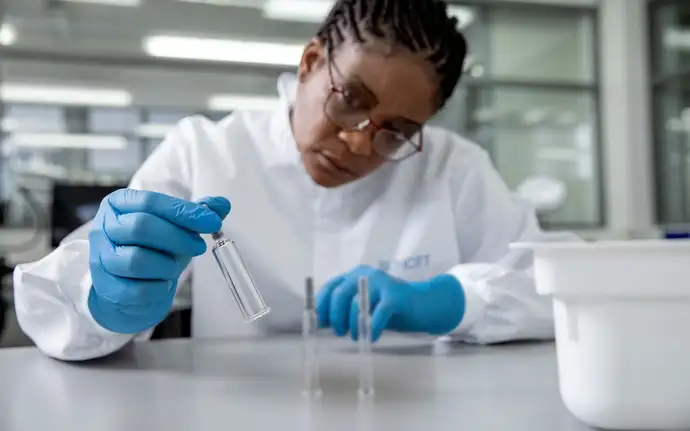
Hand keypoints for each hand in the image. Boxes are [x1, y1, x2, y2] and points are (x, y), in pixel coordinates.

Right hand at [87, 189, 230, 333]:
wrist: (128, 284)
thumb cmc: (152, 248)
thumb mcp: (175, 226)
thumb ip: (198, 213)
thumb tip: (222, 204)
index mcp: (119, 204)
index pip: (150, 202)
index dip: (184, 211)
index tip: (212, 221)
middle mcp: (103, 228)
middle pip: (141, 227)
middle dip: (177, 237)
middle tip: (199, 246)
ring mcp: (100, 259)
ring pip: (136, 260)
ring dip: (166, 265)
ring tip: (175, 267)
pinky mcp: (105, 288)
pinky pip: (135, 290)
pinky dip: (158, 288)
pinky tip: (164, 283)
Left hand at [316, 265, 465, 341]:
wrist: (425, 305)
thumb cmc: (391, 309)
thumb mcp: (365, 306)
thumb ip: (345, 310)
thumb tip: (320, 323)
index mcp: (356, 275)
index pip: (331, 286)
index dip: (322, 305)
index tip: (320, 322)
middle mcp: (367, 275)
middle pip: (340, 293)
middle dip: (336, 316)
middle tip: (339, 332)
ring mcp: (382, 283)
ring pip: (357, 303)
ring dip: (353, 325)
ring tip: (356, 337)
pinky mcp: (396, 296)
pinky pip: (378, 313)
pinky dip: (372, 328)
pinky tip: (373, 337)